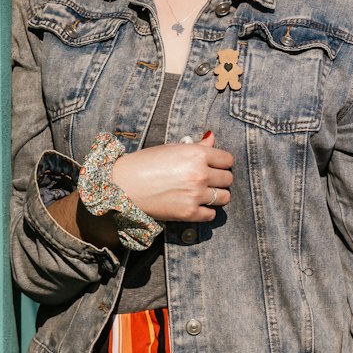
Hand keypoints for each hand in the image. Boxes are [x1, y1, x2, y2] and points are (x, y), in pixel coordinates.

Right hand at [111, 131, 232, 224]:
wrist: (124, 184)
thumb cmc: (146, 163)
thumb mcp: (172, 148)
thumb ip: (197, 146)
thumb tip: (212, 138)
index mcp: (196, 154)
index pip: (227, 160)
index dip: (222, 163)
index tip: (216, 166)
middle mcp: (199, 174)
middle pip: (228, 179)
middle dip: (220, 179)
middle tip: (209, 180)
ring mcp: (195, 194)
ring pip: (224, 197)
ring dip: (217, 196)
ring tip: (205, 194)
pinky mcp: (188, 213)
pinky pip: (211, 215)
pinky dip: (206, 211)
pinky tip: (197, 205)